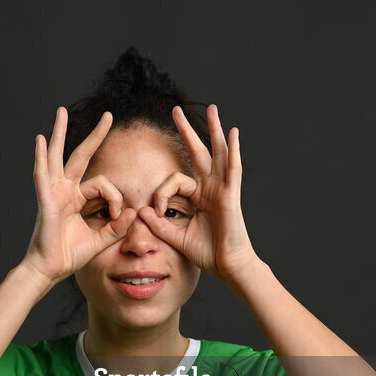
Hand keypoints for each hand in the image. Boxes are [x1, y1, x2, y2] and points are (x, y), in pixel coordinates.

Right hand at [23, 107, 138, 283]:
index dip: (115, 198)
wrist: (50, 269)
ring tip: (61, 111)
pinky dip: (40, 157)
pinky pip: (42, 175)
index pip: (103, 185)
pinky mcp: (46, 200)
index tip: (119, 216)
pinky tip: (39, 140)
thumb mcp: (101, 239)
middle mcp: (64, 190)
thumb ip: (117, 227)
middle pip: (81, 156)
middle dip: (95, 135)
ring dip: (60, 133)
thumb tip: (134, 213)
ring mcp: (53, 192)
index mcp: (77, 198)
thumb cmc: (69, 256)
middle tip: (109, 115)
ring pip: (58, 156)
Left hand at [136, 104, 260, 284]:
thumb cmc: (208, 253)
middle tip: (176, 110)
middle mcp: (211, 188)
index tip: (155, 209)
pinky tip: (233, 133)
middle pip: (199, 153)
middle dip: (187, 131)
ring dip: (214, 130)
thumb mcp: (176, 237)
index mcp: (199, 197)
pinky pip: (233, 168)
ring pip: (218, 153)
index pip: (175, 181)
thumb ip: (159, 224)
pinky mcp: (231, 195)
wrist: (228, 266)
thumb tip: (141, 211)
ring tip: (212, 109)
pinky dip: (234, 150)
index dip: (161, 192)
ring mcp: (223, 189)